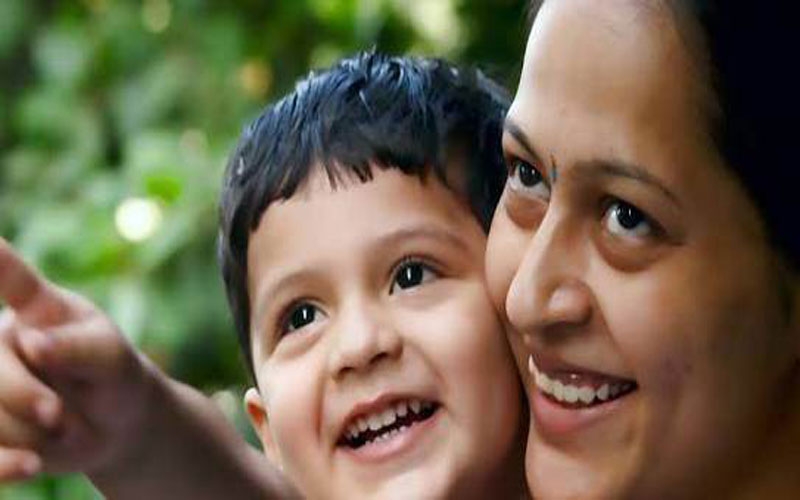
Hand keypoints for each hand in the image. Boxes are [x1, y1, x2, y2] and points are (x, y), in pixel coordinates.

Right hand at [0, 237, 155, 480]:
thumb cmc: (113, 374)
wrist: (112, 424)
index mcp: (33, 307)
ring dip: (28, 431)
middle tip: (58, 413)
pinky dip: (5, 464)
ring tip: (62, 424)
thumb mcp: (111, 357)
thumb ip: (78, 347)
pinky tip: (29, 467)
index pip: (9, 275)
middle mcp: (2, 338)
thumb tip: (33, 343)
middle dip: (25, 396)